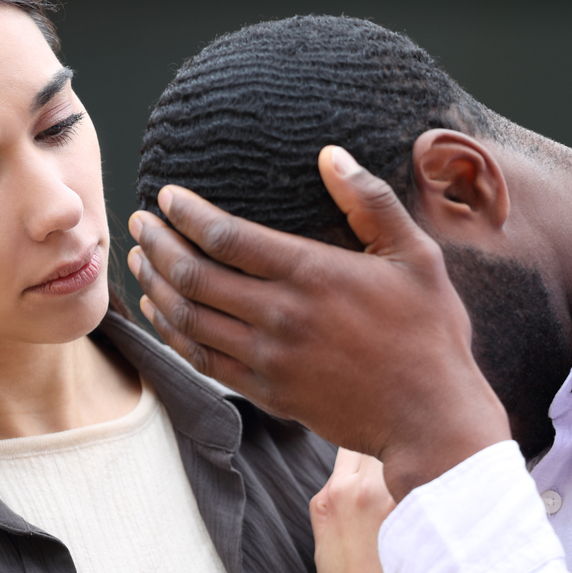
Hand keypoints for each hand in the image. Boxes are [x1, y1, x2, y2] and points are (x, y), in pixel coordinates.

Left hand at [127, 145, 509, 501]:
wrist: (430, 417)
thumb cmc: (430, 332)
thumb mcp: (416, 256)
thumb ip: (371, 202)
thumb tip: (331, 155)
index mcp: (312, 274)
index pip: (226, 236)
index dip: (187, 213)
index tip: (166, 198)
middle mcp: (280, 316)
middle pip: (194, 274)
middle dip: (158, 244)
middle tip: (140, 223)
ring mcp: (268, 359)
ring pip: (189, 318)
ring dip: (156, 286)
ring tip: (141, 261)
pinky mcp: (266, 393)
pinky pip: (201, 360)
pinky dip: (172, 333)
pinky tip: (162, 313)